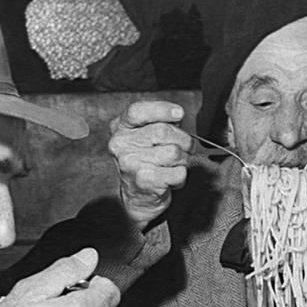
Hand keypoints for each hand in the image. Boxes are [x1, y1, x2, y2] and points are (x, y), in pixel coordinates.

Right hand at [108, 100, 192, 229]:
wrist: (138, 197)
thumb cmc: (146, 163)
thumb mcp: (146, 137)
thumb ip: (159, 122)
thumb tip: (177, 116)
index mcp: (121, 128)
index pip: (137, 111)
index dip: (161, 109)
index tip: (179, 114)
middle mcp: (121, 145)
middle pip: (162, 131)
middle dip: (183, 139)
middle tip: (185, 147)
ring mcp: (131, 164)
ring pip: (173, 152)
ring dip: (183, 160)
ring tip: (174, 165)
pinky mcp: (144, 181)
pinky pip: (177, 173)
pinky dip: (181, 176)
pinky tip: (170, 178)